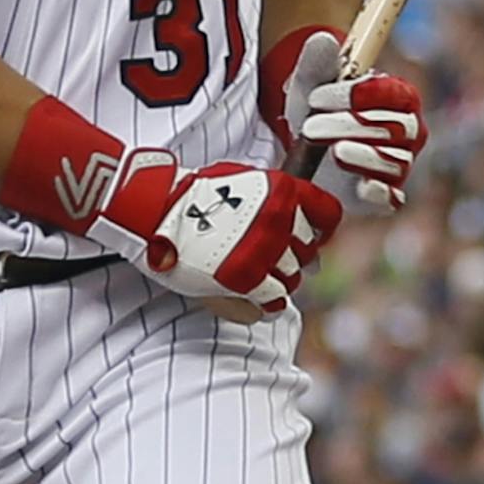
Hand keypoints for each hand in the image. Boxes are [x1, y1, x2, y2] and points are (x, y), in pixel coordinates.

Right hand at [90, 152, 341, 315]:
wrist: (155, 209)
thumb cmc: (196, 195)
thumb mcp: (245, 181)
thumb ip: (279, 202)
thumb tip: (312, 235)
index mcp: (282, 190)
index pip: (327, 215)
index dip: (320, 230)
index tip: (308, 238)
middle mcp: (279, 219)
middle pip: (309, 252)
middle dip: (294, 258)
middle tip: (269, 258)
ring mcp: (264, 250)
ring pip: (293, 278)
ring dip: (278, 280)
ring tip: (253, 273)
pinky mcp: (246, 278)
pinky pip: (274, 300)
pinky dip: (268, 302)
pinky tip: (254, 296)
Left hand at [261, 28, 427, 210]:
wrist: (304, 153)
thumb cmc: (317, 112)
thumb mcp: (310, 86)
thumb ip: (317, 63)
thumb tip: (323, 38)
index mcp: (398, 98)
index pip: (396, 94)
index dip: (360, 95)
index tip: (318, 97)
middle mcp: (408, 132)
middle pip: (397, 128)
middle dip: (351, 125)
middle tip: (312, 126)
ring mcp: (399, 165)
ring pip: (395, 162)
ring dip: (360, 155)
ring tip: (330, 152)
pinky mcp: (385, 196)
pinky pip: (391, 197)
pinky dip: (376, 191)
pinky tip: (356, 185)